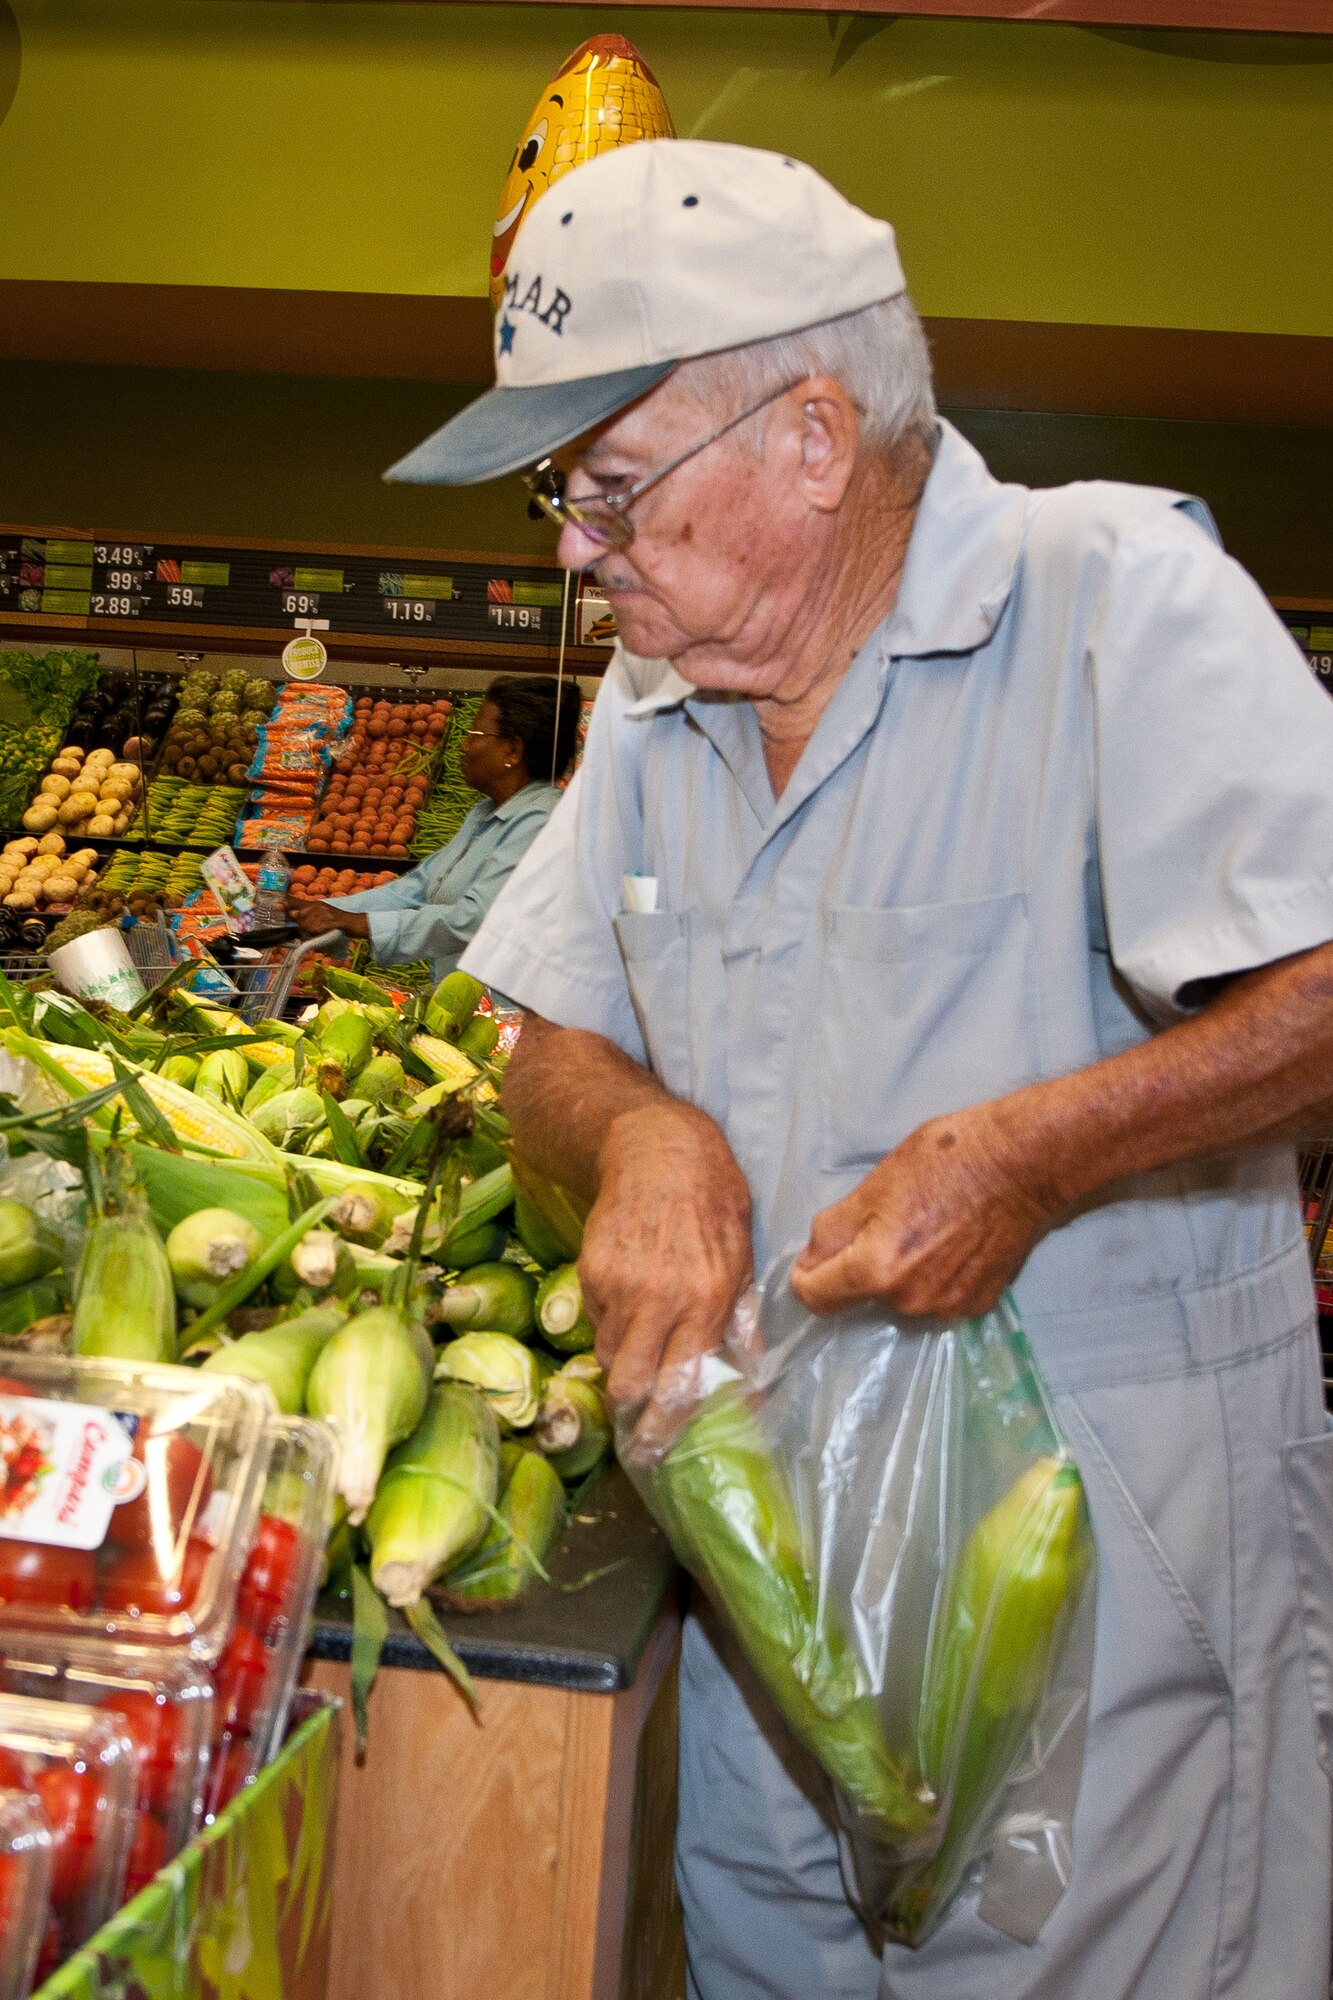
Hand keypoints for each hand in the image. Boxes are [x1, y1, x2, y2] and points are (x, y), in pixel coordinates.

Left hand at [289, 899, 368, 941]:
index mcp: (314, 903)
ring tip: (321, 931)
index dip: (286, 903)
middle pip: (298, 917)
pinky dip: (316, 935)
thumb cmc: (336, 921)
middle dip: (302, 925)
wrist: (353, 923)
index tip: (276, 904)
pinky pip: (314, 931)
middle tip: (313, 929)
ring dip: (310, 932)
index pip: (296, 901)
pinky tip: (324, 932)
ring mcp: (321, 913)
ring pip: (305, 926)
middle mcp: (316, 906)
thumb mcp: (321, 914)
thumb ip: (306, 915)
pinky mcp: (326, 921)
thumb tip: (292, 914)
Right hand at [579, 1101, 752, 1456]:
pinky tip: (628, 1299)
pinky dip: (609, 1323)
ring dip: (621, 1362)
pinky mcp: (590, 1269)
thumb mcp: (744, 1261)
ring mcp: (618, 1285)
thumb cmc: (714, 1204)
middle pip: (628, 1382)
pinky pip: (593, 1319)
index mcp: (705, 1301)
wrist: (659, 1151)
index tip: (654, 1452)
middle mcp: (659, 1299)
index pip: (680, 1383)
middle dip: (630, 1410)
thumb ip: (743, 1324)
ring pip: (607, 1353)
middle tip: (635, 1424)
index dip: (664, 1426)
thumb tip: (749, 1383)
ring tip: (638, 1346)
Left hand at [791, 1104, 1047, 1319]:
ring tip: (924, 1230)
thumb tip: (808, 1262)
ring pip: (898, 1299)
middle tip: (886, 1222)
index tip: (816, 1258)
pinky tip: (951, 1244)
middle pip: (859, 1297)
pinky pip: (934, 1298)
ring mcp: (946, 1307)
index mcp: (876, 1269)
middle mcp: (909, 1301)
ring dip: (899, 1274)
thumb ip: (832, 1231)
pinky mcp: (976, 1305)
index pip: (815, 1298)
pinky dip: (933, 1278)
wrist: (1022, 1165)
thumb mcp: (874, 1185)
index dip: (807, 1276)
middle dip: (860, 1267)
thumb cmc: (947, 1162)